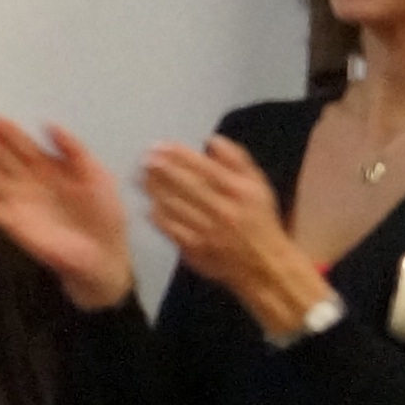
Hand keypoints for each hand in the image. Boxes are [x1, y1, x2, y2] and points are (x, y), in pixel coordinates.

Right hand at [0, 117, 136, 311]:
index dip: (8, 132)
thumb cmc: (104, 214)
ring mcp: (19, 203)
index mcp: (48, 169)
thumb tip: (48, 124)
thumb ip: (74, 150)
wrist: (103, 253)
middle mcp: (28, 183)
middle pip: (2, 159)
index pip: (22, 146)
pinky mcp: (13, 224)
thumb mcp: (96, 174)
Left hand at [140, 135, 327, 325]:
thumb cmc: (259, 220)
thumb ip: (236, 161)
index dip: (180, 156)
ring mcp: (207, 230)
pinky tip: (149, 204)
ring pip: (175, 206)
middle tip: (145, 158)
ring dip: (155, 190)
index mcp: (239, 191)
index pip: (205, 168)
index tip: (162, 146)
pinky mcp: (195, 248)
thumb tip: (212, 141)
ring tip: (141, 176)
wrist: (264, 264)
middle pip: (186, 185)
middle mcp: (223, 209)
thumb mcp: (258, 186)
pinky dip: (158, 216)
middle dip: (162, 170)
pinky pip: (171, 228)